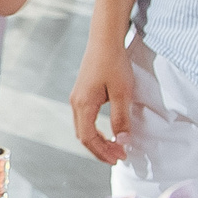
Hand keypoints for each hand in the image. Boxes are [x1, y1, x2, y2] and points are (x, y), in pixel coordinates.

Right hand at [68, 34, 143, 164]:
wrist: (105, 39)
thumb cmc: (113, 63)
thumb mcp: (122, 93)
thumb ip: (121, 119)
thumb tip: (122, 141)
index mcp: (83, 105)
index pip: (88, 138)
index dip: (103, 152)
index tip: (119, 157)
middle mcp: (75, 103)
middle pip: (83, 136)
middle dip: (100, 150)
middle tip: (119, 156)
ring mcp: (77, 98)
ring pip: (83, 129)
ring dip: (98, 141)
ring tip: (115, 147)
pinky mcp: (82, 93)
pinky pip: (85, 120)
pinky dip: (95, 131)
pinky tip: (108, 132)